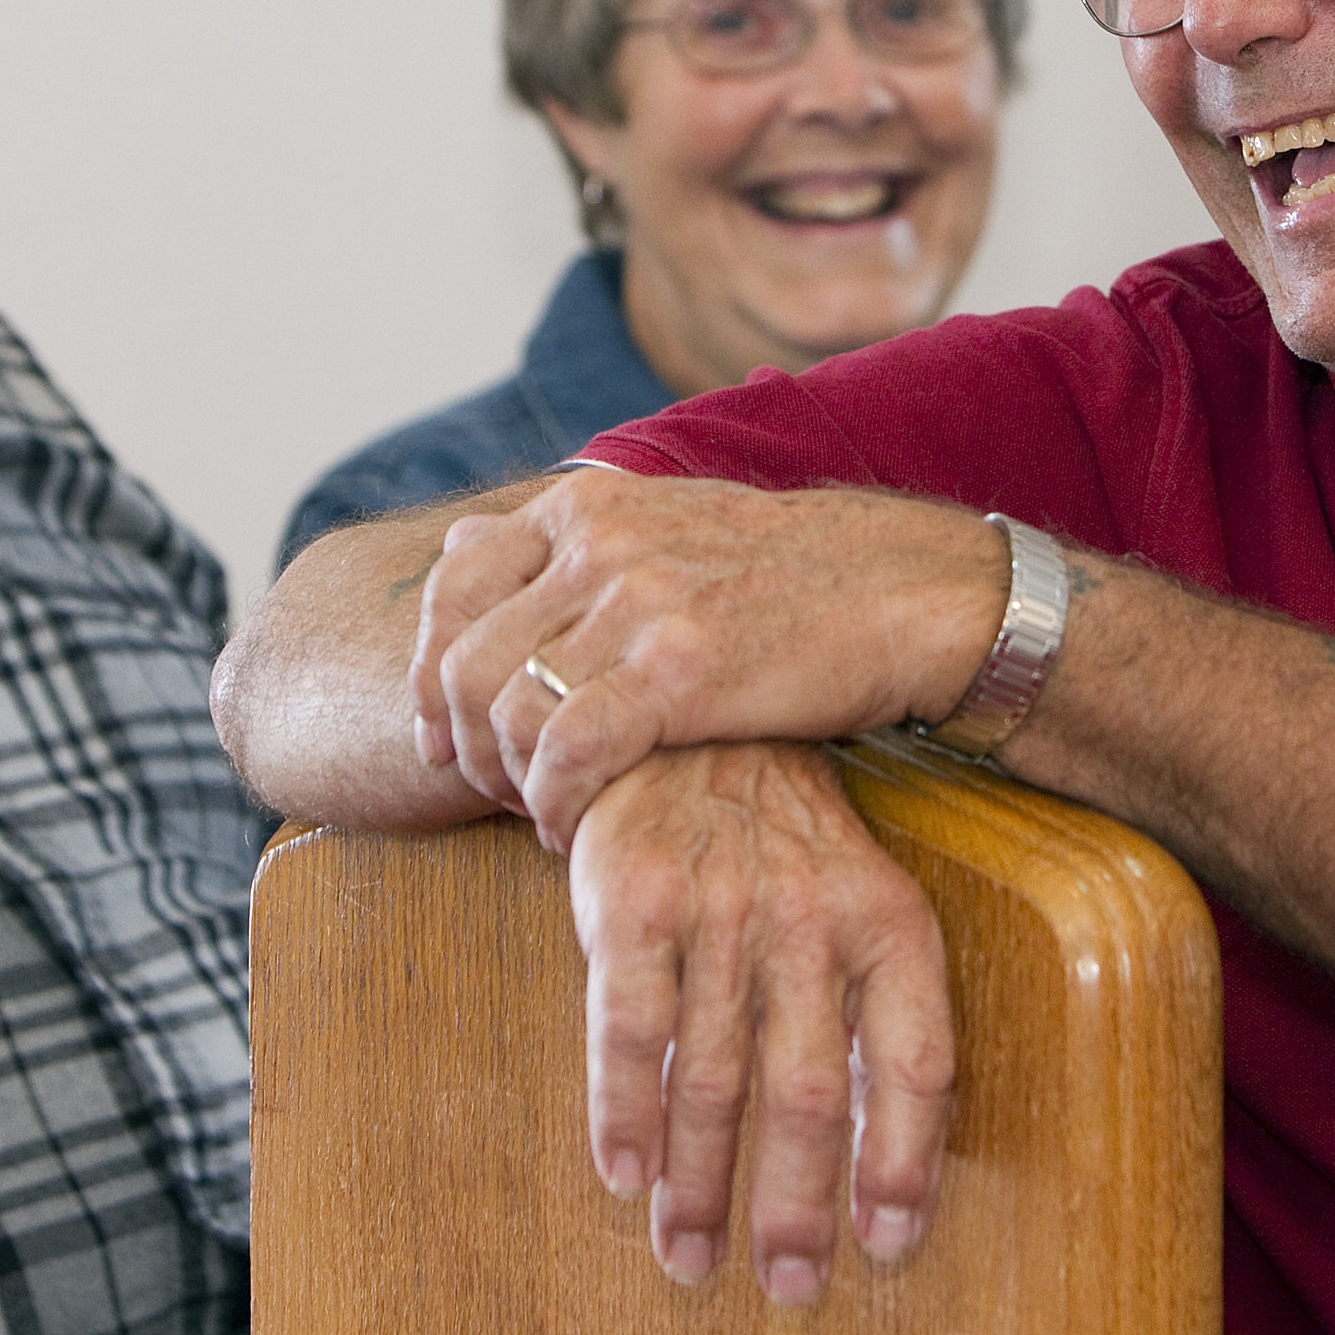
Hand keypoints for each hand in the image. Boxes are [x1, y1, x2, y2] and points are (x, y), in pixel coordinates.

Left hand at [408, 469, 999, 844]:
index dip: (429, 669)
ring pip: (506, 709)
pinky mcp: (678, 671)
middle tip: (484, 790)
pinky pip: (566, 750)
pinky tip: (570, 829)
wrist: (905, 592)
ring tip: (535, 813)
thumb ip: (569, 541)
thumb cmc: (787, 577)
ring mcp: (637, 602)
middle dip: (458, 741)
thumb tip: (464, 542)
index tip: (442, 731)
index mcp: (587, 505)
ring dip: (505, 782)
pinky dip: (551, 804)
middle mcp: (599, 543)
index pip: (452, 582)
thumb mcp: (667, 523)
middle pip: (463, 656)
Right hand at [569, 743, 953, 1305]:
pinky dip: (623, 1109)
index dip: (906, 1162)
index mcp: (886, 919)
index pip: (916, 1061)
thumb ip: (873, 1005)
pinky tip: (625, 1171)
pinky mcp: (634, 900)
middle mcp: (808, 917)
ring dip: (699, 1182)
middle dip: (794, 1205)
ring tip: (689, 1253)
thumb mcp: (859, 894)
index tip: (886, 1243)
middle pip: (808, 1091)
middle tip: (786, 1282)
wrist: (686, 721)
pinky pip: (629, 1028)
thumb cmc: (781, 837)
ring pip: (712, 1077)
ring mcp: (719, 907)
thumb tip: (884, 1154)